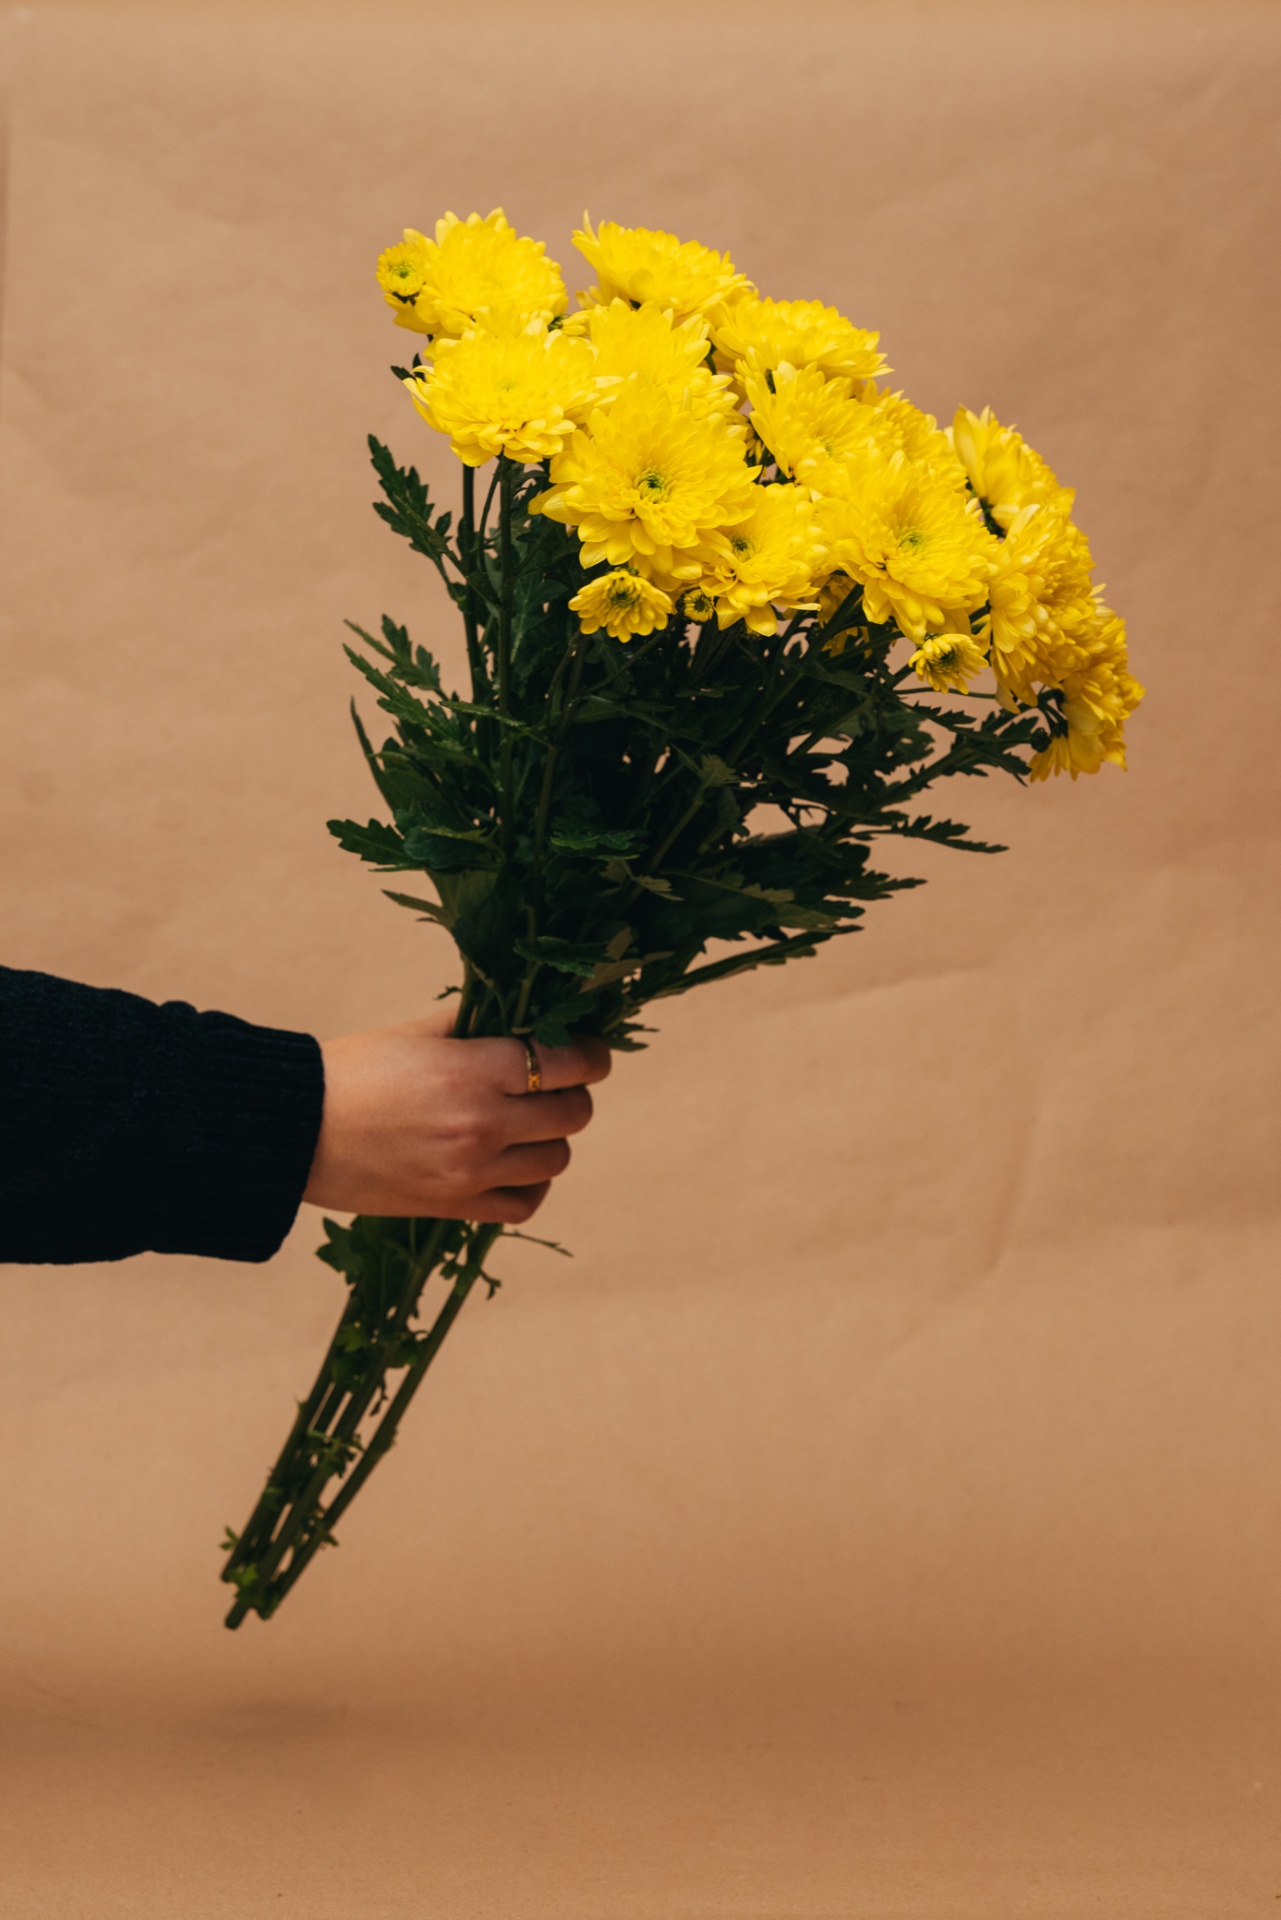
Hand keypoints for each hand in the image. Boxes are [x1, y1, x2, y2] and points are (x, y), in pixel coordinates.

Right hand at [302, 1011, 610, 1222]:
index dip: (590, 1056)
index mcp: (472, 1071)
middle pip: (573, 1113)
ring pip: (557, 1159)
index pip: (566, 1063)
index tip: (590, 1052)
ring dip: (553, 1138)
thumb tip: (523, 1015)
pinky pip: (525, 1203)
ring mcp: (471, 1172)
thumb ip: (475, 1024)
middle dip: (574, 1094)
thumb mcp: (416, 1033)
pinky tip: (515, 1164)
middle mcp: (481, 1125)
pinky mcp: (455, 1206)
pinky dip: (532, 1184)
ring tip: (530, 1123)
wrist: (294, 1131)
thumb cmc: (350, 1072)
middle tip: (557, 1083)